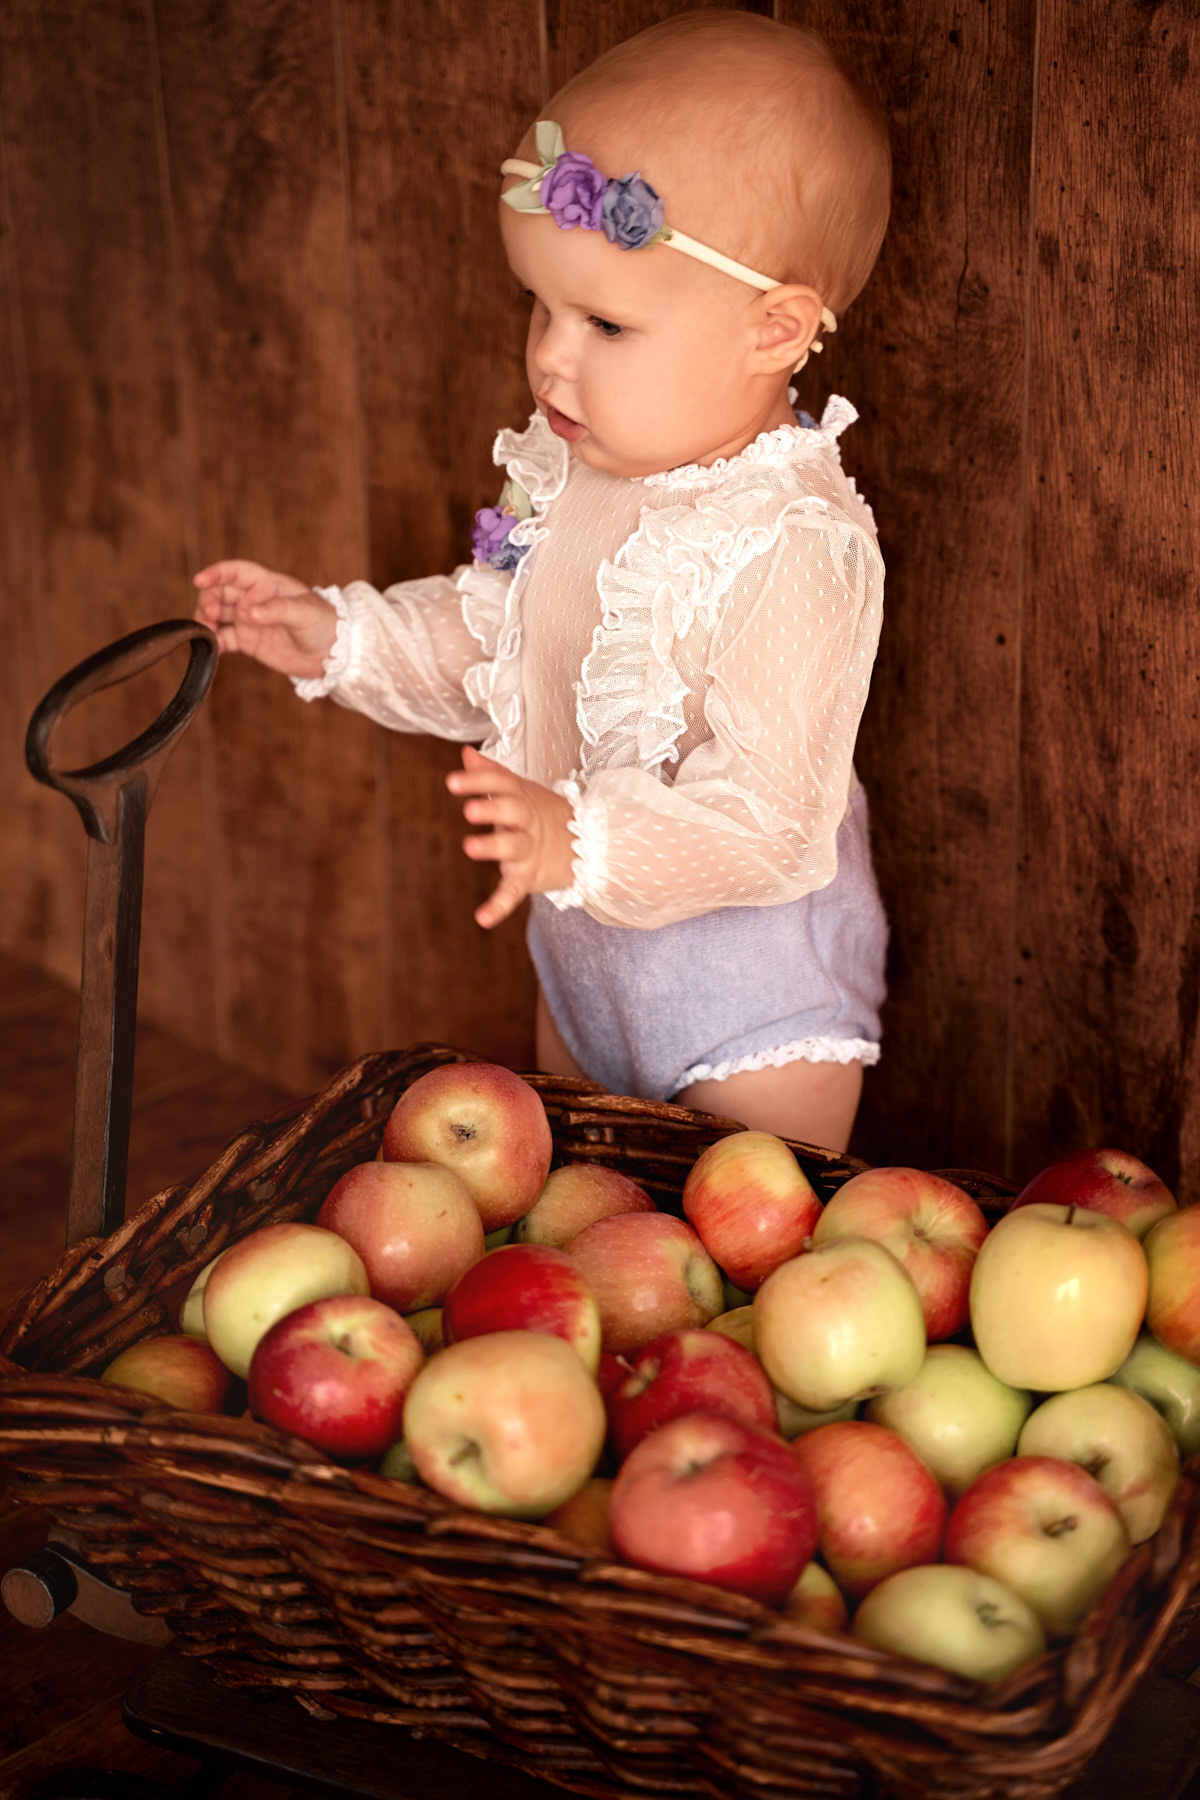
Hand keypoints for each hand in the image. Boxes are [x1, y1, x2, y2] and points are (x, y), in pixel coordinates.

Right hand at [193, 559, 337, 678]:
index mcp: (267, 584)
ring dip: (206, 621)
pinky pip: (224, 640)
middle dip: (208, 601)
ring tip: (207, 633)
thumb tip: (250, 612)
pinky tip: (211, 650)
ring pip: (217, 615)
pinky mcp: (248, 641)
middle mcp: (254, 600)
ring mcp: (249, 620)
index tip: (200, 580)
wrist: (333, 654)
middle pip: (220, 593)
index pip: (236, 572)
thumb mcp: (305, 613)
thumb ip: (277, 610)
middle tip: (209, 617)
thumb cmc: (325, 624)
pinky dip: (214, 643)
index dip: (216, 573)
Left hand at [446, 746, 575, 928]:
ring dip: (493, 847)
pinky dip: (499, 906)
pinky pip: (513, 892)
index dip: (479, 781)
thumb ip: (492, 773)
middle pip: (512, 811)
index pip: (502, 783)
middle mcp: (527, 822)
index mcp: (522, 797)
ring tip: (470, 847)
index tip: (452, 781)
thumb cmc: (542, 814)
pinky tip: (482, 918)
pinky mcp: (528, 877)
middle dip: (492, 809)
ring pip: (513, 846)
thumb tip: (467, 753)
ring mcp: (529, 850)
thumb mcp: (520, 790)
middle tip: (469, 810)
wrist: (586, 846)